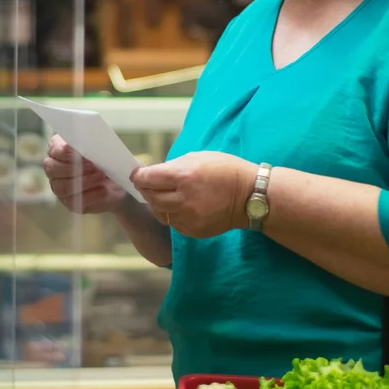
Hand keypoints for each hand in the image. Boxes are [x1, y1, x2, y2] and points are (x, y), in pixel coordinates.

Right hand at [43, 135, 129, 214]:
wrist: (117, 183)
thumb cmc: (105, 161)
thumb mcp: (101, 150)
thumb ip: (92, 147)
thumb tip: (91, 148)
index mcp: (58, 150)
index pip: (53, 149)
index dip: (64, 152)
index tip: (79, 152)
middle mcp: (54, 169)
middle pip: (53, 169)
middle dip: (73, 167)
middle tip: (94, 165)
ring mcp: (59, 187)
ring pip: (62, 187)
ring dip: (84, 181)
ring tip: (101, 176)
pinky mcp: (69, 202)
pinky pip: (75, 201)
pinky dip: (91, 195)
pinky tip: (103, 190)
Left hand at [131, 151, 255, 237]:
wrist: (250, 195)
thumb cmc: (226, 170)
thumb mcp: (198, 157)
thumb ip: (173, 167)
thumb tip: (154, 174)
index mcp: (184, 176)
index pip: (148, 178)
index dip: (139, 176)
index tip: (138, 175)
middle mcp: (184, 199)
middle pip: (150, 197)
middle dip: (146, 189)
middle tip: (148, 184)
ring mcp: (189, 217)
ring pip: (160, 212)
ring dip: (157, 203)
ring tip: (165, 195)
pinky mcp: (194, 230)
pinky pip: (173, 223)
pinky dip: (171, 214)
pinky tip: (180, 206)